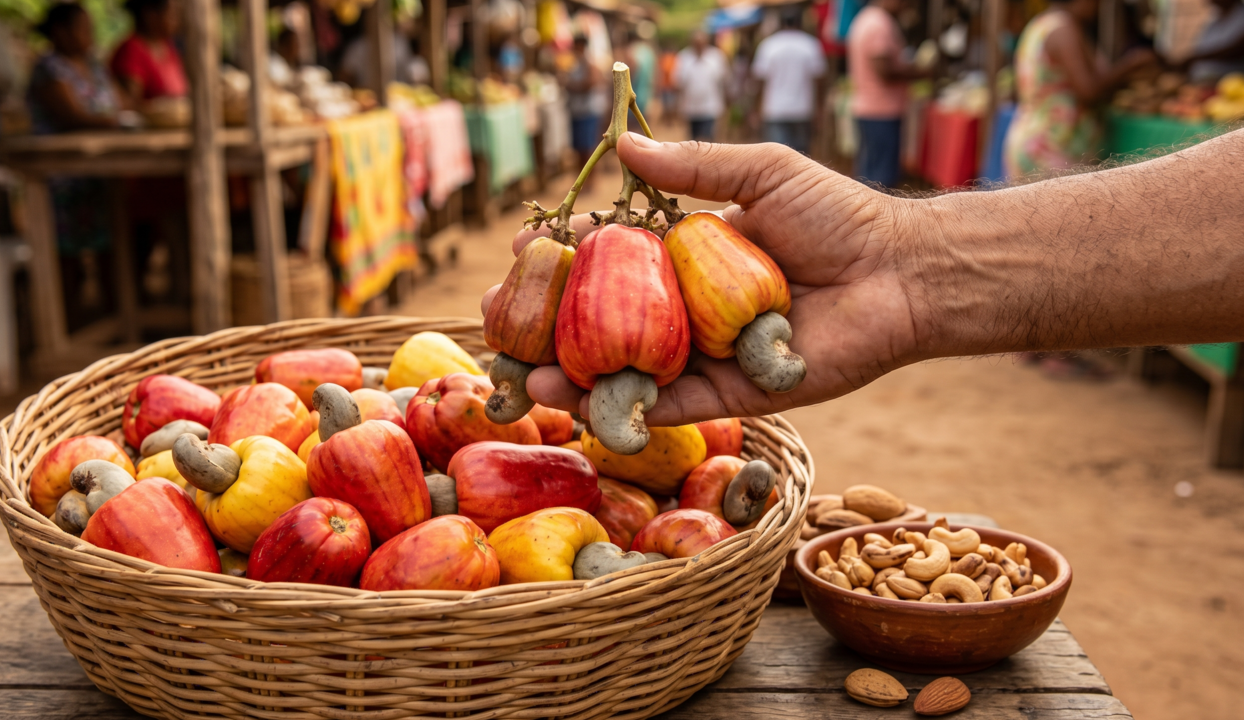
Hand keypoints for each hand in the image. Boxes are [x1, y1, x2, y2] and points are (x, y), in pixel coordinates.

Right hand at [483, 133, 928, 425]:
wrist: (898, 275)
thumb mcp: (760, 173)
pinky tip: (577, 406)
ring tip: (521, 374)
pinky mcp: (729, 396)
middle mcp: (686, 308)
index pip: (607, 257)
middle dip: (546, 324)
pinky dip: (624, 409)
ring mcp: (702, 354)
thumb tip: (624, 145)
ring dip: (569, 375)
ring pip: (624, 370)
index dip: (561, 257)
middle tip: (499, 324)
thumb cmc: (836, 216)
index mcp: (685, 254)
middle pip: (601, 320)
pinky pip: (668, 407)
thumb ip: (694, 166)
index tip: (518, 252)